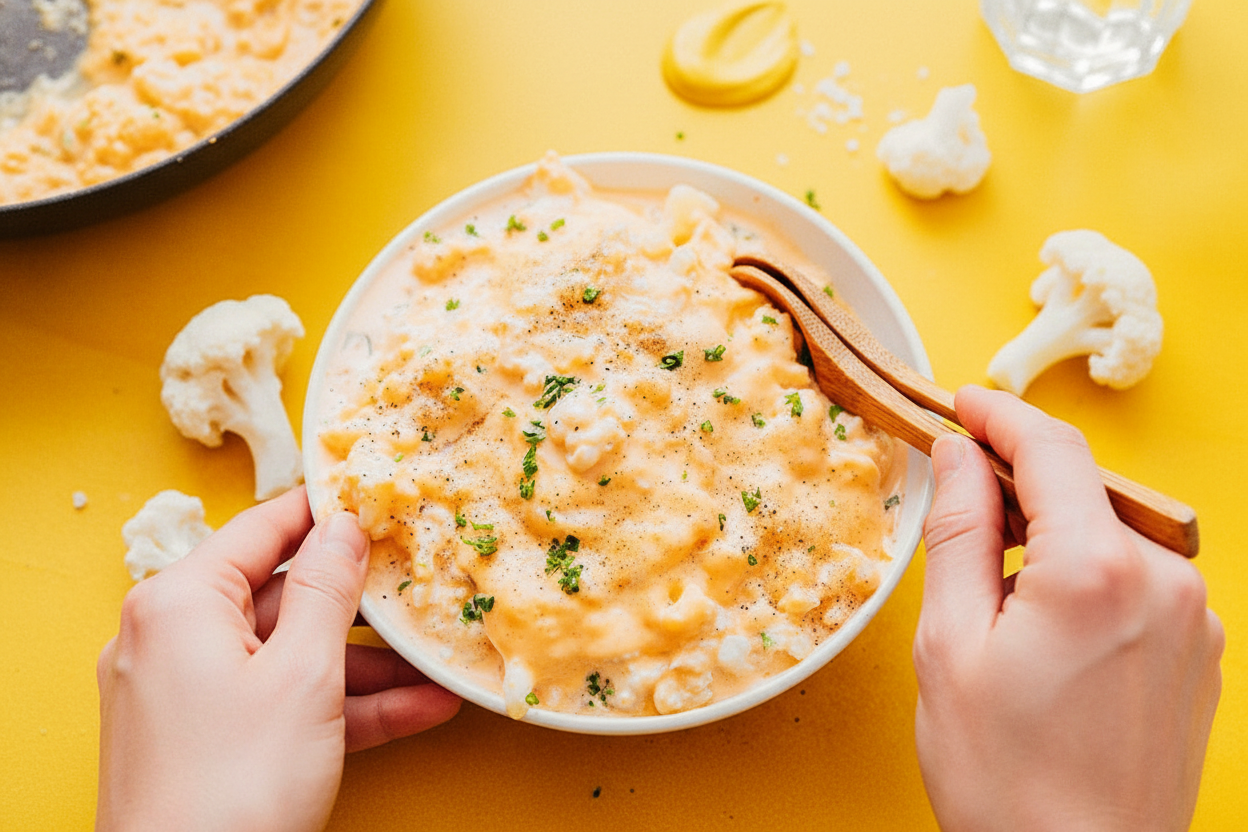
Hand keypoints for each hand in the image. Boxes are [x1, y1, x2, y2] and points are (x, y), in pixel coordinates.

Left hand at [96, 487, 460, 831]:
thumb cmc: (232, 785)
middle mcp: (173, 638)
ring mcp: (188, 694)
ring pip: (291, 657)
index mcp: (179, 602)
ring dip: (367, 668)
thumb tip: (344, 525)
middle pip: (283, 597)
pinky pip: (281, 704)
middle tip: (422, 589)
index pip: (263, 528)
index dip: (327, 511)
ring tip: (437, 667)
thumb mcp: (302, 675)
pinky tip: (416, 710)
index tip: (381, 497)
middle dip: (362, 607)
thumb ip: (329, 590)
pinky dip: (341, 707)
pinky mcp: (207, 741)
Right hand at [914, 386, 1221, 831]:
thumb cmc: (1006, 777)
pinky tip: (1044, 629)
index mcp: (1097, 571)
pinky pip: (1138, 578)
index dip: (999, 415)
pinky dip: (1087, 574)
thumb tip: (957, 456)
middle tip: (957, 502)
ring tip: (995, 598)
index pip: (1050, 450)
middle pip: (1084, 488)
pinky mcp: (1201, 652)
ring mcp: (1194, 619)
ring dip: (1052, 534)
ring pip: (1110, 532)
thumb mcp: (949, 645)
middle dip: (1019, 480)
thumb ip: (956, 532)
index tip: (963, 402)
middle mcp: (1165, 582)